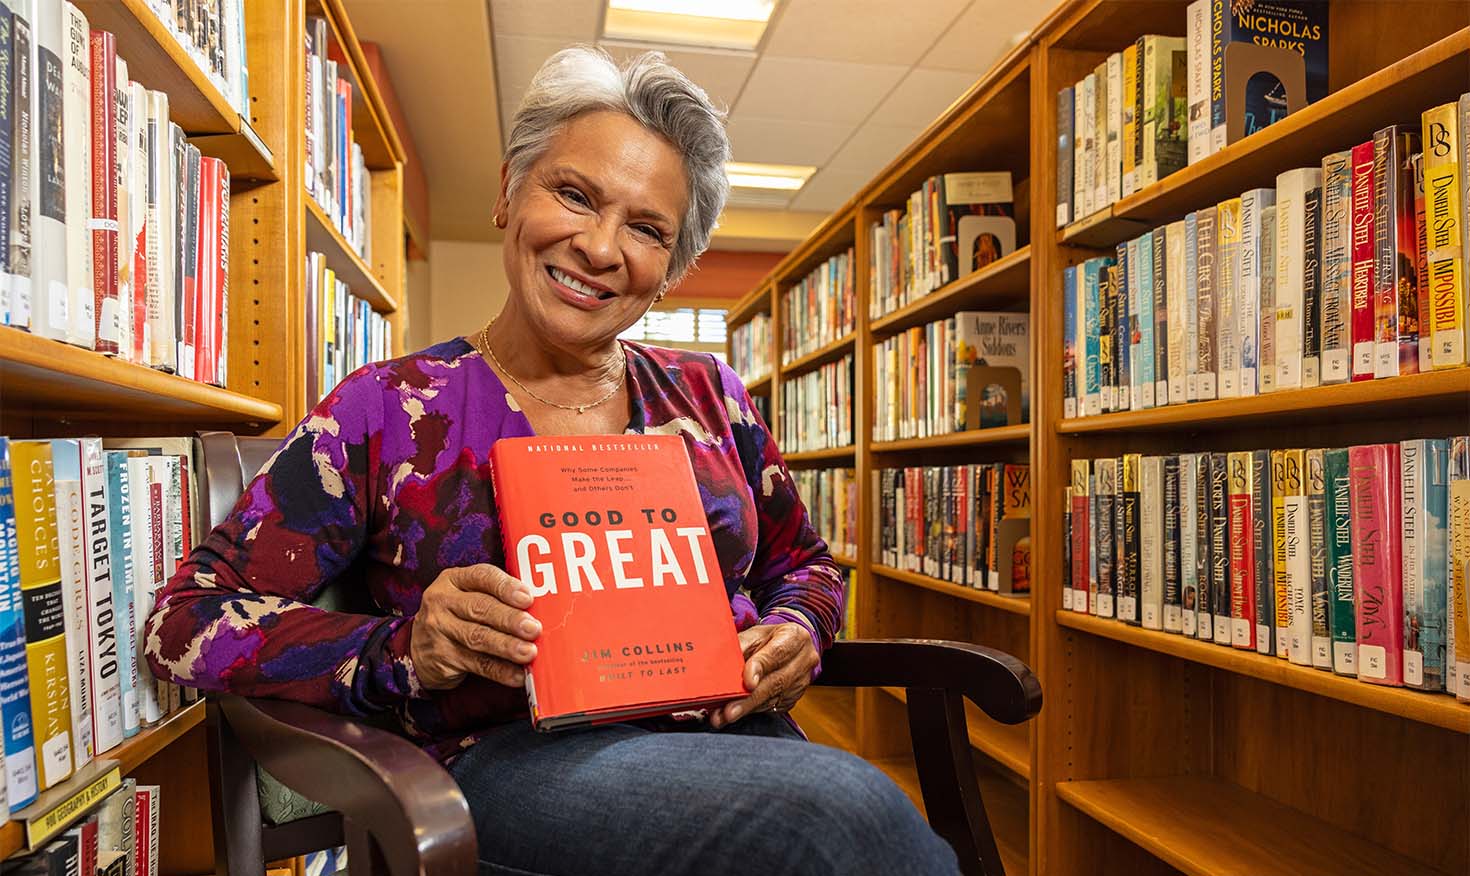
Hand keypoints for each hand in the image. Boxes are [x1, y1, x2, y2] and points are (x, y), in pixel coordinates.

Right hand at [409, 563, 541, 690]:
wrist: (417, 648)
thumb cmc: (457, 616)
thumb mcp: (467, 595)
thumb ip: (496, 596)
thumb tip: (540, 607)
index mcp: (453, 579)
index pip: (482, 576)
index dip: (506, 587)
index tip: (528, 598)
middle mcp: (442, 601)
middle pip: (480, 608)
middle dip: (510, 619)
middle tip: (534, 629)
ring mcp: (439, 630)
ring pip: (478, 638)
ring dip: (507, 646)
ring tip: (529, 652)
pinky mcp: (442, 658)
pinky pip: (477, 664)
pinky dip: (500, 671)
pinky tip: (517, 675)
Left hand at [708, 623, 818, 728]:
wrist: (789, 647)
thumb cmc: (769, 639)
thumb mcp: (754, 634)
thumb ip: (740, 646)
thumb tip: (720, 663)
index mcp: (795, 637)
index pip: (777, 653)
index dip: (760, 668)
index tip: (747, 682)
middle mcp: (803, 660)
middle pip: (776, 682)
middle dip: (750, 699)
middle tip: (729, 711)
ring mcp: (800, 682)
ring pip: (772, 699)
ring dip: (746, 709)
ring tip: (724, 716)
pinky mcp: (793, 699)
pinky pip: (771, 707)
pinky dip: (750, 711)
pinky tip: (735, 713)